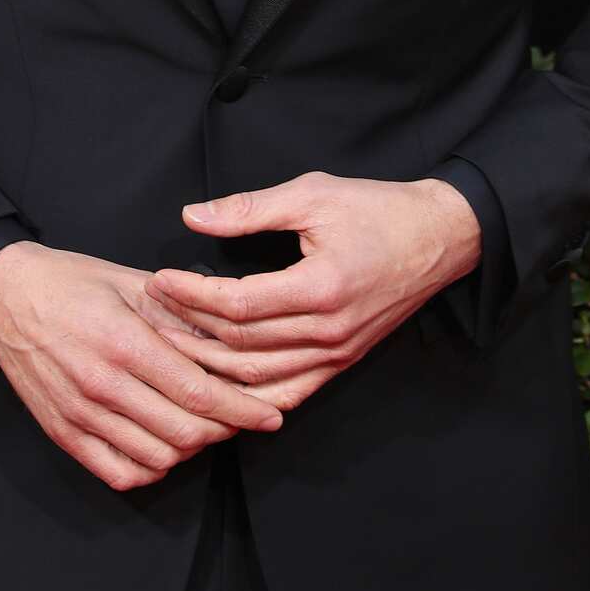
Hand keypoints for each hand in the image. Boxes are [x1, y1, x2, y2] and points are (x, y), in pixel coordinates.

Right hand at [0, 241, 285, 491]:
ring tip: (206, 425)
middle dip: (224, 430)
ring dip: (192, 448)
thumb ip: (182, 312)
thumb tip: (232, 336)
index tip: (270, 415)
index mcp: (124, 342)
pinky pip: (121, 473)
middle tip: (243, 417)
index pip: (197, 392)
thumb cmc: (70, 281)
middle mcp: (102, 385)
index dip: (242, 409)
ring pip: (158, 457)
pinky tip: (164, 444)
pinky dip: (153, 467)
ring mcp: (81, 416)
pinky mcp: (64, 435)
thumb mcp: (130, 281)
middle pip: (185, 432)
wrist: (4, 296)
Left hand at [143, 171, 479, 413]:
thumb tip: (192, 216)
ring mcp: (337, 354)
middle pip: (242, 346)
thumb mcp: (313, 194)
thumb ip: (251, 209)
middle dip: (189, 331)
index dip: (192, 296)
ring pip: (259, 377)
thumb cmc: (377, 209)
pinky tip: (219, 388)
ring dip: (210, 367)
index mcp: (321, 287)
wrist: (438, 237)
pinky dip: (249, 396)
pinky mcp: (342, 363)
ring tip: (171, 347)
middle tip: (150, 315)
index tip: (159, 280)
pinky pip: (288, 393)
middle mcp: (329, 331)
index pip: (238, 306)